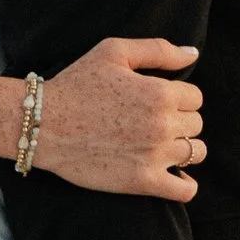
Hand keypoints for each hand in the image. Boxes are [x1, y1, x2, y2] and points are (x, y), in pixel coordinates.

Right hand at [31, 38, 201, 198]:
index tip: (155, 100)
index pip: (195, 97)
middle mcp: (164, 125)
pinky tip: (171, 174)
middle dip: (178, 120)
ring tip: (156, 144)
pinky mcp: (143, 182)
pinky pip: (185, 189)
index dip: (177, 97)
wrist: (44, 124)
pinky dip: (184, 184)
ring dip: (181, 147)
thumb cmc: (76, 85)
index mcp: (161, 93)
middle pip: (196, 123)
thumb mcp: (114, 52)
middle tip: (148, 121)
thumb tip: (192, 54)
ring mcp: (156, 155)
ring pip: (195, 152)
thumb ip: (158, 50)